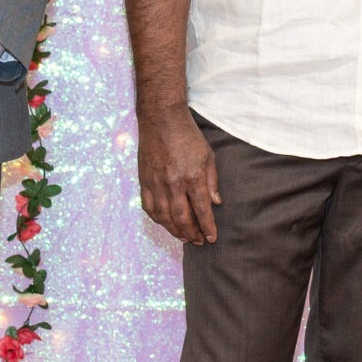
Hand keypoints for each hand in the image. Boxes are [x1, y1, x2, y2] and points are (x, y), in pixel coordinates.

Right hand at [137, 106, 219, 244]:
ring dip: (174, 230)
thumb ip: (212, 181)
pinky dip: (157, 219)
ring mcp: (157, 183)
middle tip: (198, 241)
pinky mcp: (145, 180)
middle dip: (192, 233)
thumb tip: (216, 203)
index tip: (211, 238)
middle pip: (182, 218)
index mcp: (193, 177)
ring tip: (184, 237)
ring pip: (164, 216)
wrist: (162, 119)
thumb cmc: (188, 136)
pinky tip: (165, 223)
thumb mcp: (208, 156)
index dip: (208, 227)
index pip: (202, 210)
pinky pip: (149, 207)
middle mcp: (174, 183)